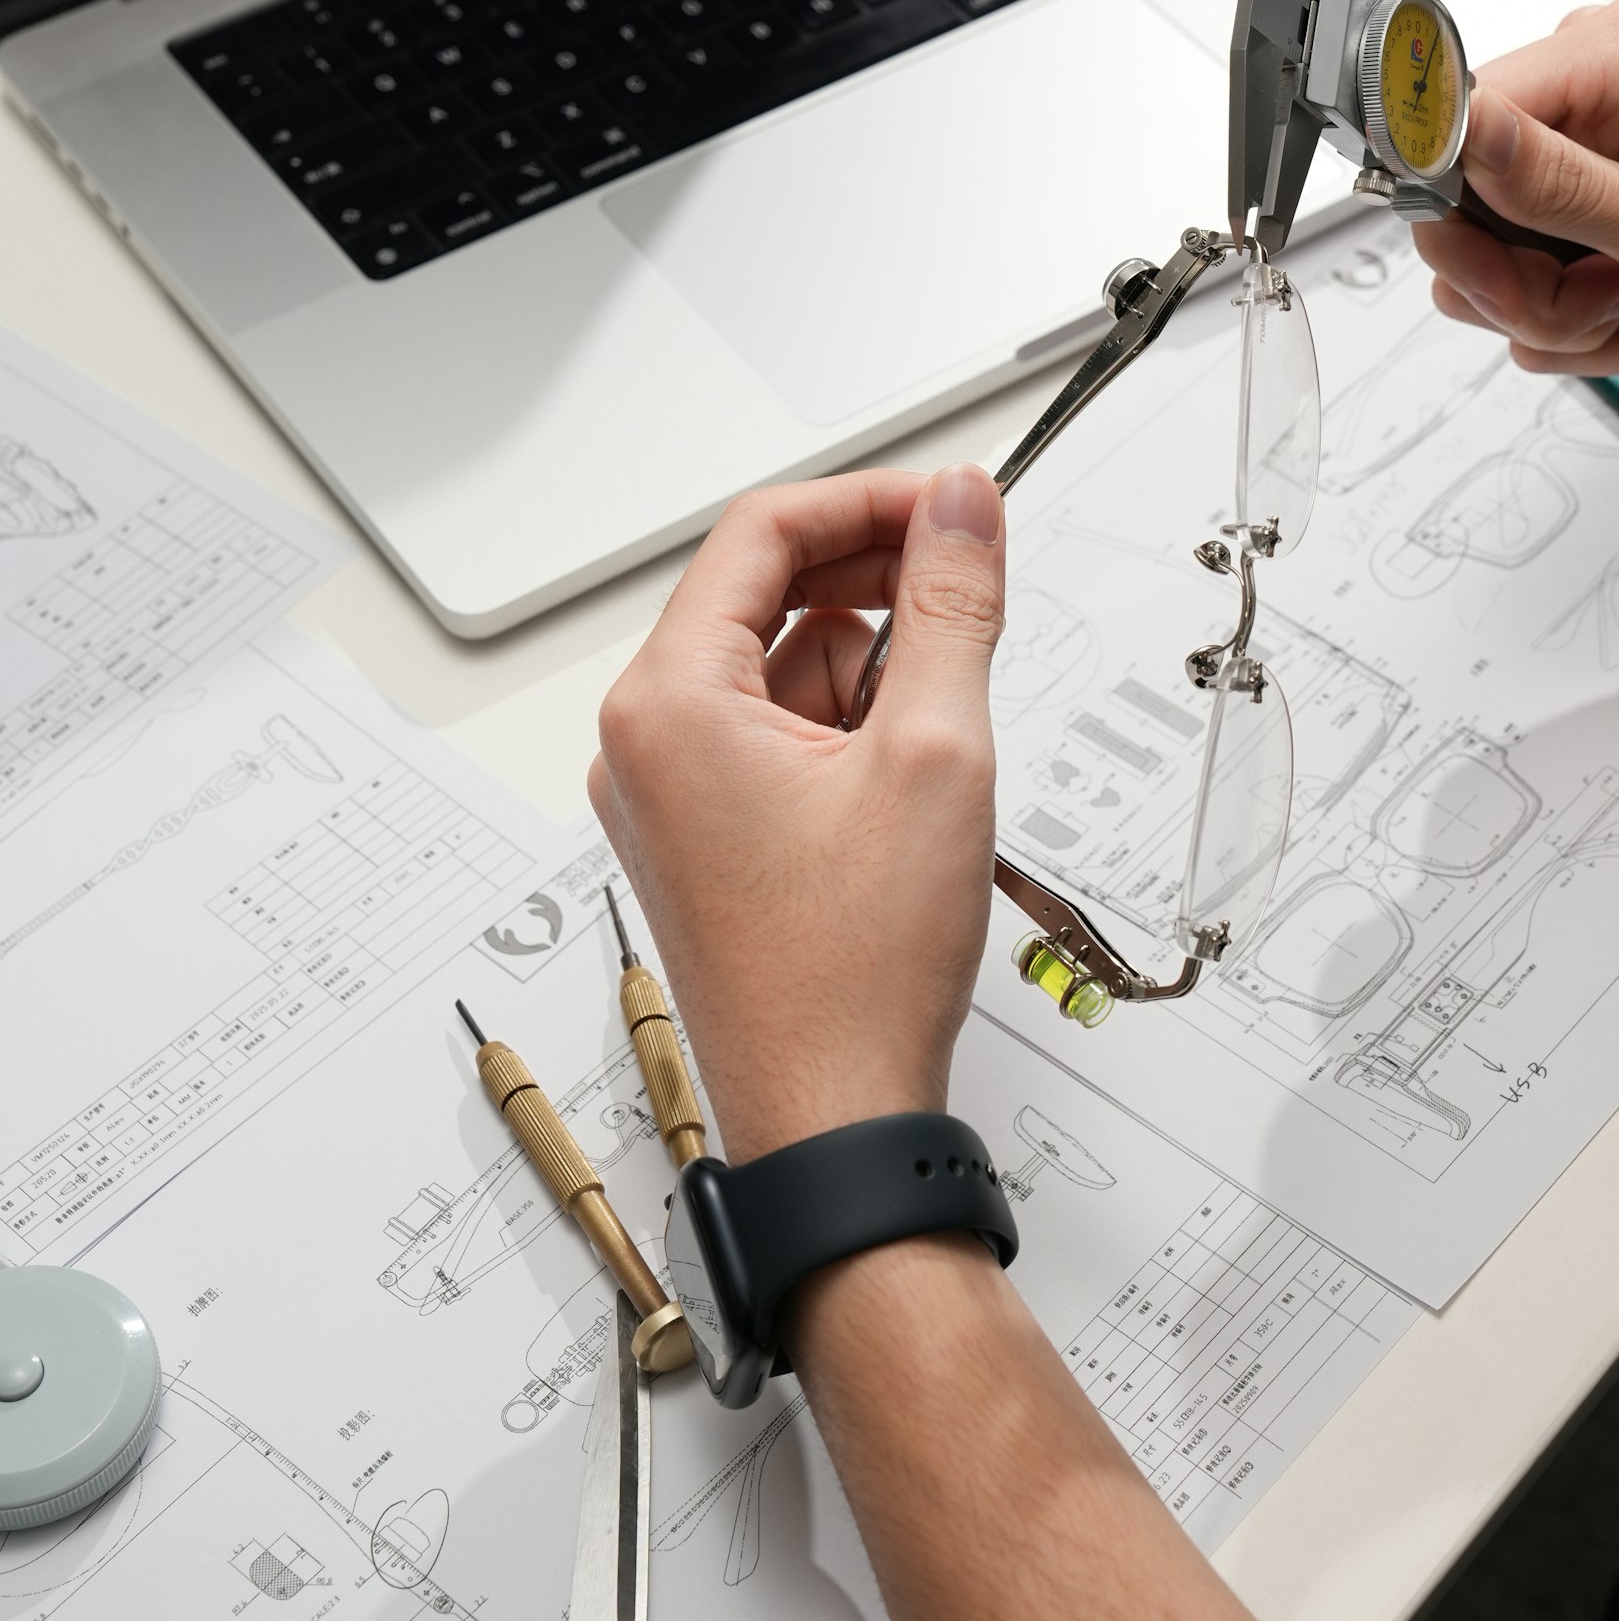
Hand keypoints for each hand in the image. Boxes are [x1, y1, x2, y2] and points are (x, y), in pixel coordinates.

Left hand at [589, 466, 1003, 1161]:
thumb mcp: (934, 754)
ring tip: (935, 753)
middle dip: (877, 586)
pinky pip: (780, 736)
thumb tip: (960, 507)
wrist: (835, 1119)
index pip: (761, 535)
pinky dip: (852, 735)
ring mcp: (672, 795)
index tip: (954, 506)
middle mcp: (648, 742)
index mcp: (669, 704)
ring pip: (784, 669)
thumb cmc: (852, 974)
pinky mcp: (708, 837)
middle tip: (970, 587)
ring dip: (872, 674)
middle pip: (766, 595)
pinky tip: (909, 791)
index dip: (870, 501)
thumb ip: (951, 605)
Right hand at [1416, 0, 1618, 374]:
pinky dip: (1566, 311)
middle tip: (1594, 299)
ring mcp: (1581, 142)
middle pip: (1461, 194)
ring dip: (1547, 305)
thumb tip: (1460, 132)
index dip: (1457, 202)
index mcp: (1616, 56)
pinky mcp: (1579, 193)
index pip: (1458, 110)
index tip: (1501, 267)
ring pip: (1481, 248)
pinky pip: (1515, 269)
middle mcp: (1590, 83)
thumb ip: (1563, 187)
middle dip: (1517, 277)